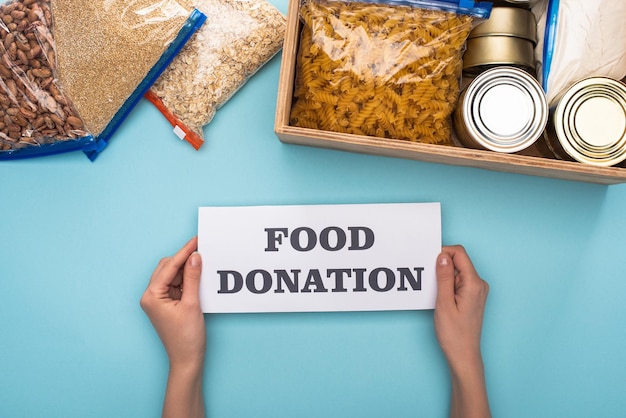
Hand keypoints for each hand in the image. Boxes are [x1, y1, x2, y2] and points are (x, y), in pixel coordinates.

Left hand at [140, 236, 205, 370]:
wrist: (186, 359)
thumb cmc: (186, 337)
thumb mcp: (192, 304)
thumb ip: (193, 278)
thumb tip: (195, 257)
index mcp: (152, 296)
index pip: (169, 267)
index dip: (184, 252)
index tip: (196, 240)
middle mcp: (151, 296)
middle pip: (167, 268)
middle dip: (184, 260)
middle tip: (201, 249)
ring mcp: (157, 300)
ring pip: (171, 275)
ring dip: (186, 270)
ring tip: (202, 264)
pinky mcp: (166, 304)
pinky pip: (175, 284)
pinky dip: (186, 280)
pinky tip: (197, 277)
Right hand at [434, 245, 490, 417]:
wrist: (464, 355)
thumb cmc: (454, 334)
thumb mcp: (444, 303)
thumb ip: (444, 277)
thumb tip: (442, 256)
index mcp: (474, 284)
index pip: (459, 254)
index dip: (443, 253)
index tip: (429, 261)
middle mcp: (479, 284)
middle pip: (458, 261)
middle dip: (442, 266)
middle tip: (429, 280)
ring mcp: (477, 290)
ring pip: (457, 271)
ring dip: (444, 276)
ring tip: (435, 293)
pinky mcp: (472, 296)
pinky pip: (458, 281)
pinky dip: (447, 284)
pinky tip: (440, 296)